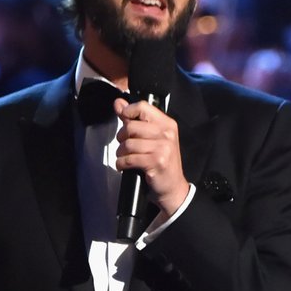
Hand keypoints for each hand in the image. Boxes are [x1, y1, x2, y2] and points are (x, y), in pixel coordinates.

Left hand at [114, 97, 188, 214]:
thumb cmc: (161, 161)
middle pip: (131, 126)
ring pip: (128, 144)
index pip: (142, 107)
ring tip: (125, 157)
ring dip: (121, 153)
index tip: (124, 120)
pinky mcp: (156, 162)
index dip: (128, 112)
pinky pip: (129, 158)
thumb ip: (134, 119)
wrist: (173, 187)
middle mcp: (167, 133)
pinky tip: (124, 166)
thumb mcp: (152, 138)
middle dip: (122, 137)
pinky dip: (122, 163)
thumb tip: (118, 103)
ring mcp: (163, 148)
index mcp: (167, 124)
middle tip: (125, 145)